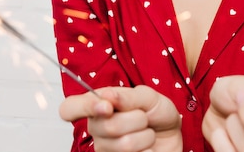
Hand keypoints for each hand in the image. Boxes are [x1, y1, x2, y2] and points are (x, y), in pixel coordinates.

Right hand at [59, 85, 181, 151]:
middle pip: (104, 126)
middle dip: (135, 119)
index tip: (107, 106)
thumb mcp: (148, 96)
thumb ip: (127, 96)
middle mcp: (97, 128)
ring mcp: (104, 148)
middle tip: (143, 118)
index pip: (69, 108)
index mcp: (98, 105)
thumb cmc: (157, 114)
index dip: (84, 107)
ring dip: (145, 136)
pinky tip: (146, 148)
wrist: (173, 136)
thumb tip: (106, 96)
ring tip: (146, 133)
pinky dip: (148, 150)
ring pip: (123, 143)